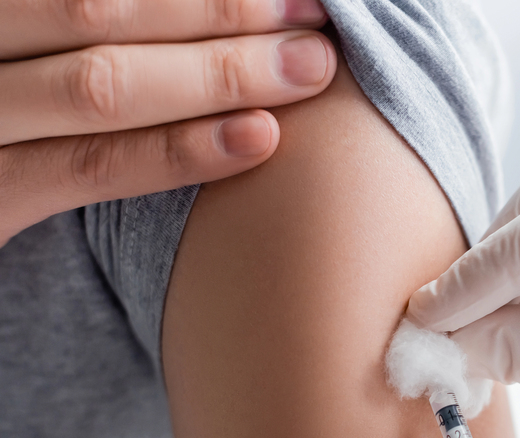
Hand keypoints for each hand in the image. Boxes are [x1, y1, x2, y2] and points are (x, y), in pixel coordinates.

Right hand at [0, 0, 336, 244]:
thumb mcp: (21, 66)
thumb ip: (64, 37)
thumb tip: (177, 16)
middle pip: (100, 10)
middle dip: (220, 11)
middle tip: (316, 17)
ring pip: (101, 80)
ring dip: (219, 69)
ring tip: (309, 69)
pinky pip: (87, 166)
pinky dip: (177, 149)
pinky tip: (257, 138)